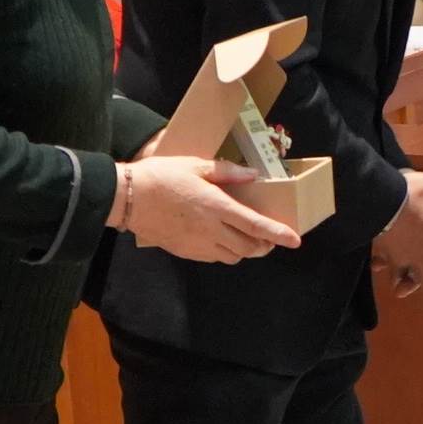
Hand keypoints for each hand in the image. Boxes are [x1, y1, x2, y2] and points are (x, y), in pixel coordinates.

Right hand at [116, 154, 299, 263]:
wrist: (127, 199)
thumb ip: (226, 171)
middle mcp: (211, 230)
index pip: (255, 225)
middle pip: (249, 247)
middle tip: (269, 239)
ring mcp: (198, 244)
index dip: (277, 234)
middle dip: (264, 245)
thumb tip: (252, 174)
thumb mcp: (195, 165)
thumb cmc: (161, 176)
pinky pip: (214, 258)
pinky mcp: (186, 252)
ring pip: (233, 257)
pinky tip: (221, 240)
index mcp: (216, 206)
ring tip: (246, 239)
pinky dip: (225, 252)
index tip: (294, 240)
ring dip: (245, 250)